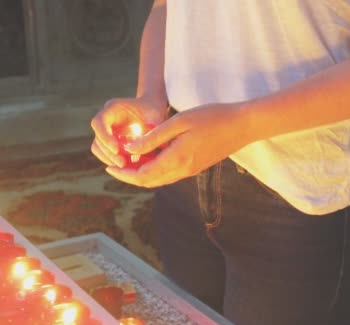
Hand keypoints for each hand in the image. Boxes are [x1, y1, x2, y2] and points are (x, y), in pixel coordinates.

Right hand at [90, 97, 166, 167]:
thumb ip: (152, 131)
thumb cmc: (155, 111)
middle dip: (109, 152)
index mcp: (113, 108)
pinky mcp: (108, 139)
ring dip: (109, 158)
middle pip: (98, 138)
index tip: (117, 150)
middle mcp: (106, 119)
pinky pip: (104, 152)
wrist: (153, 110)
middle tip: (122, 164)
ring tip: (125, 166)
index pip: (99, 122)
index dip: (105, 137)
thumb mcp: (156, 117)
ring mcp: (105, 130)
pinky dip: (112, 159)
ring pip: (98, 147)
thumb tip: (149, 148)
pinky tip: (126, 165)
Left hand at [105, 102, 250, 187]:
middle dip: (128, 176)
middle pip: (148, 181)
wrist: (242, 126)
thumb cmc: (212, 117)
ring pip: (159, 178)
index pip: (142, 175)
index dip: (123, 173)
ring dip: (141, 172)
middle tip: (112, 165)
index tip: (108, 166)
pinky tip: (149, 155)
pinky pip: (169, 173)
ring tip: (127, 159)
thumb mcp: (178, 122)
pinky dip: (154, 168)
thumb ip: (153, 137)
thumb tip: (129, 148)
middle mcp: (182, 170)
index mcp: (176, 160)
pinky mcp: (196, 166)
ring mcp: (190, 170)